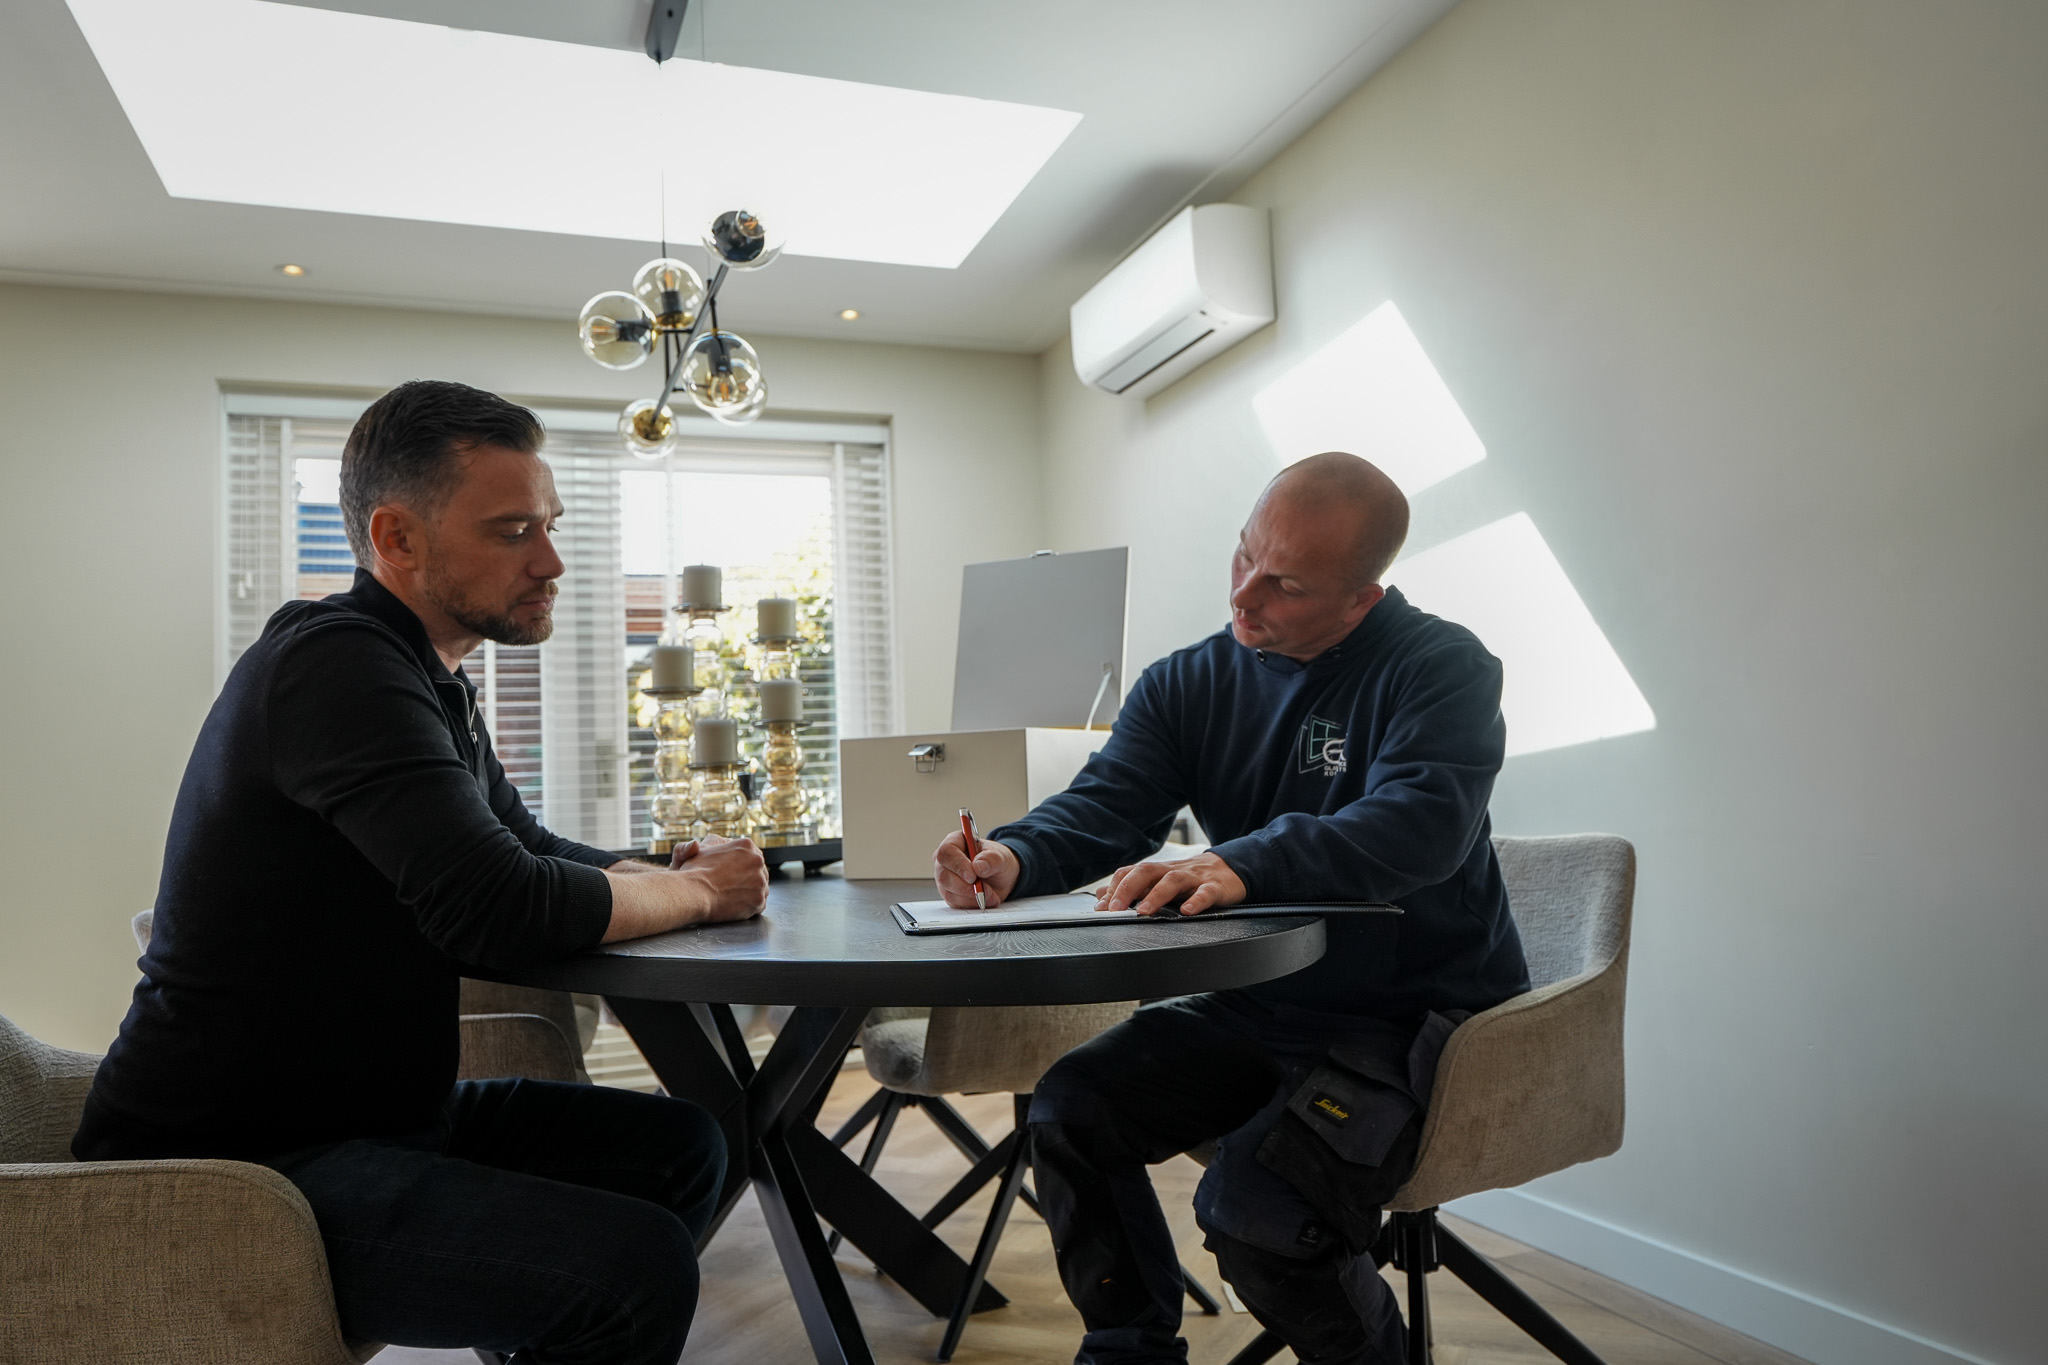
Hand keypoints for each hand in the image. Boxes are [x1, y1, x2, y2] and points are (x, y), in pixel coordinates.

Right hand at [673, 834, 769, 923]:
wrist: (694, 894)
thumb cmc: (694, 872)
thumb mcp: (702, 849)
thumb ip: (713, 843)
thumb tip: (718, 843)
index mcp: (746, 845)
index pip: (751, 855)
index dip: (741, 865)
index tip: (733, 873)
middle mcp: (758, 861)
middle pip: (758, 871)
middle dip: (748, 878)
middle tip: (732, 886)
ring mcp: (761, 882)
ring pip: (760, 888)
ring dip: (750, 892)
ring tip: (732, 896)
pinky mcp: (759, 900)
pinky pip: (758, 904)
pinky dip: (749, 906)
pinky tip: (735, 905)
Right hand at [933, 831, 1020, 908]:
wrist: (1000, 876)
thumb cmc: (996, 861)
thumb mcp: (1000, 857)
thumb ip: (991, 859)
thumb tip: (978, 866)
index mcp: (955, 842)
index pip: (946, 852)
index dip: (957, 865)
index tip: (972, 876)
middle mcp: (946, 861)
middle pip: (943, 875)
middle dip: (965, 886)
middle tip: (984, 889)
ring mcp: (945, 878)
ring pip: (948, 891)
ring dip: (971, 897)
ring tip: (990, 894)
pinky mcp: (950, 893)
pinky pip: (955, 902)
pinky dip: (972, 903)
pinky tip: (985, 899)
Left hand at [1096, 851, 1246, 916]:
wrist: (1229, 869)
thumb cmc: (1190, 879)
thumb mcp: (1159, 882)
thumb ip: (1131, 889)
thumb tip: (1100, 897)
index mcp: (1157, 872)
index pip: (1129, 873)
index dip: (1114, 888)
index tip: (1102, 908)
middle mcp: (1171, 871)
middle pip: (1146, 871)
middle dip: (1128, 888)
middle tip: (1115, 909)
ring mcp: (1193, 878)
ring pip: (1172, 880)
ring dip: (1156, 895)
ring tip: (1144, 912)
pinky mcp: (1215, 887)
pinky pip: (1205, 892)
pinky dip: (1196, 901)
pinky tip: (1187, 911)